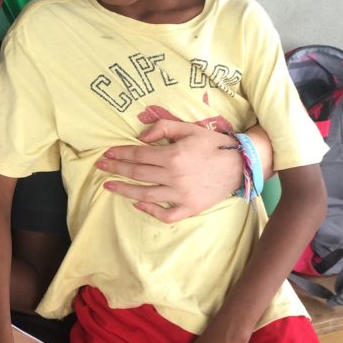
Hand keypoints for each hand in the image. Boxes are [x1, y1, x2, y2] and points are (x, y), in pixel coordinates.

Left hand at [95, 118, 242, 221]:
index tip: (106, 154)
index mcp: (172, 155)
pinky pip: (166, 214)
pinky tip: (138, 204)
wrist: (242, 164)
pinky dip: (150, 211)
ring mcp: (181, 195)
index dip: (119, 153)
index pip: (138, 154)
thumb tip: (141, 137)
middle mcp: (173, 176)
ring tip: (109, 187)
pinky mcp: (190, 208)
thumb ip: (163, 127)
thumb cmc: (215, 144)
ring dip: (124, 190)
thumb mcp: (189, 128)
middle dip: (116, 169)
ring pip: (145, 195)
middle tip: (100, 167)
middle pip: (137, 173)